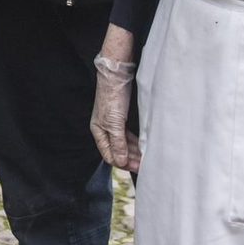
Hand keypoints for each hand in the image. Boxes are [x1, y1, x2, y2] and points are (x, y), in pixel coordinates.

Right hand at [90, 24, 140, 173]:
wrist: (116, 77)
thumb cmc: (111, 97)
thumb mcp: (114, 123)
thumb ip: (118, 143)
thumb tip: (121, 161)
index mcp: (98, 132)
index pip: (108, 155)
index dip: (122, 163)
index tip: (136, 168)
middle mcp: (105, 129)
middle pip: (116, 150)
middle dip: (129, 159)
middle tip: (143, 165)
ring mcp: (113, 124)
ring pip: (123, 144)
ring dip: (133, 152)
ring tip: (145, 158)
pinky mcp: (121, 118)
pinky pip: (128, 136)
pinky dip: (134, 143)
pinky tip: (142, 146)